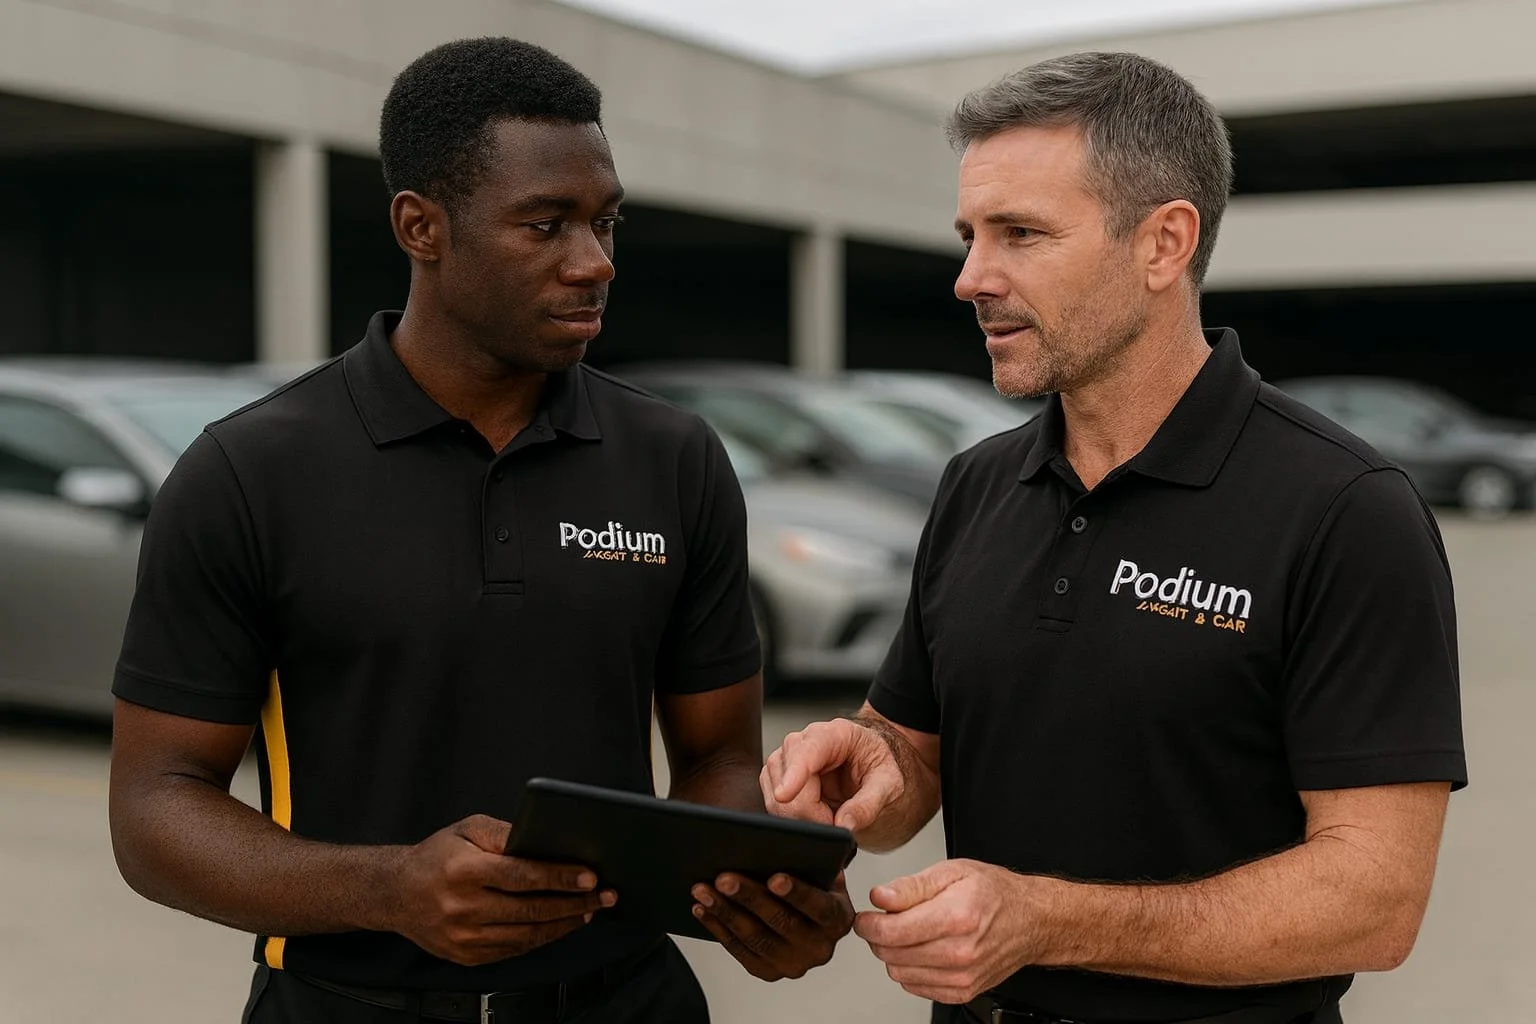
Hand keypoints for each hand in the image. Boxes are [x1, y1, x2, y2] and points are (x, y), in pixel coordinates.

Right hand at [389, 814, 613, 965]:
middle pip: (531, 910)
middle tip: (605, 896)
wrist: (396, 894)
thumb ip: (505, 833)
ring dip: (564, 924)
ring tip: (589, 911)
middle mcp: (462, 908)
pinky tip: (560, 925)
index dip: (558, 877)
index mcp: (464, 871)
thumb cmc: (437, 856)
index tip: (590, 877)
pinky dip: (542, 938)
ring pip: (527, 935)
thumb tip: (544, 840)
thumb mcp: (466, 829)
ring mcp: (464, 937)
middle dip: (574, 903)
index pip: (521, 876)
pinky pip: (514, 950)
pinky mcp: (467, 956)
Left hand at [691, 870, 855, 980]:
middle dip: (749, 897)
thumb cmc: (811, 882)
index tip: (774, 878)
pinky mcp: (767, 971)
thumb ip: (812, 857)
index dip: (797, 893)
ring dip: (725, 912)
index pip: (819, 907)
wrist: (807, 917)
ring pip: (755, 938)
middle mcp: (820, 948)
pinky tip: (701, 908)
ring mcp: (793, 964)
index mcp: (838, 919)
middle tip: (723, 877)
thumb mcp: (820, 867)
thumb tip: (791, 840)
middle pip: (781, 922)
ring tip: (702, 889)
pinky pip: (738, 950)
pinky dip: (717, 928)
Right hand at [761, 719, 904, 837]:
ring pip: (774, 795)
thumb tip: (844, 824)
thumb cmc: (876, 765)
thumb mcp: (889, 784)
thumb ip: (868, 805)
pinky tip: (814, 814)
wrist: (868, 764)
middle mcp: (803, 741)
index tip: (784, 795)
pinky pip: (772, 804)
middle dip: (809, 812)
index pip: (806, 751)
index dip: (793, 774)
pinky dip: (791, 818)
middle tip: (835, 822)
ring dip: (800, 817)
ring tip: (828, 814)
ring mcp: (786, 759)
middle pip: (787, 779)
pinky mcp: (776, 778)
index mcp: (834, 734)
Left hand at [856, 859, 1056, 1004]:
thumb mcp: (951, 872)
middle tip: (886, 920)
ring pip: (898, 973)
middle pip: (891, 955)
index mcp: (955, 917)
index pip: (891, 932)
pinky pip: (915, 987)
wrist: (1031, 920)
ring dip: (893, 954)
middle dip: (879, 937)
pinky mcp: (962, 991)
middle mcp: (959, 952)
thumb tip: (879, 897)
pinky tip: (922, 949)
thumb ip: (911, 886)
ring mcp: (961, 976)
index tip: (864, 917)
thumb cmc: (994, 893)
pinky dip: (910, 969)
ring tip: (908, 932)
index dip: (868, 924)